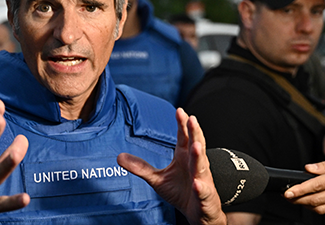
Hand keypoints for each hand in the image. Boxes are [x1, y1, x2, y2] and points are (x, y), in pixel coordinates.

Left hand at [117, 108, 225, 224]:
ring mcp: (202, 180)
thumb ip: (141, 167)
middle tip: (192, 119)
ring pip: (202, 166)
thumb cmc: (180, 191)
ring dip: (199, 156)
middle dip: (195, 133)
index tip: (179, 110)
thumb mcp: (157, 179)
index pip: (184, 137)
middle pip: (196, 145)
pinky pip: (203, 191)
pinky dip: (201, 188)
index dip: (182, 124)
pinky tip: (196, 184)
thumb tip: (119, 157)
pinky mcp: (206, 196)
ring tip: (196, 146)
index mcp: (185, 157)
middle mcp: (195, 165)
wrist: (198, 213)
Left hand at [283, 153, 324, 213]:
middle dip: (298, 199)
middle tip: (286, 195)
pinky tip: (308, 202)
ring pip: (321, 208)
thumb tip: (309, 168)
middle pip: (317, 199)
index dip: (301, 189)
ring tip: (294, 199)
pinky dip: (316, 208)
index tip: (288, 191)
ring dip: (305, 205)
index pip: (318, 184)